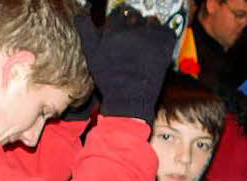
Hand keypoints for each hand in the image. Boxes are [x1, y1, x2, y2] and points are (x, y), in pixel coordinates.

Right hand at [76, 6, 175, 122]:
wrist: (130, 99)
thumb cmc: (109, 80)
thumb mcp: (91, 55)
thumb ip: (86, 31)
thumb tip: (80, 15)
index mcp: (114, 30)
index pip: (118, 15)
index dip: (119, 23)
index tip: (121, 31)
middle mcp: (132, 29)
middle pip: (134, 16)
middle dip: (133, 25)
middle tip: (133, 40)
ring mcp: (150, 35)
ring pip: (151, 20)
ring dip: (148, 28)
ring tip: (145, 44)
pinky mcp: (165, 42)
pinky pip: (166, 29)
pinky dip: (162, 35)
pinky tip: (156, 47)